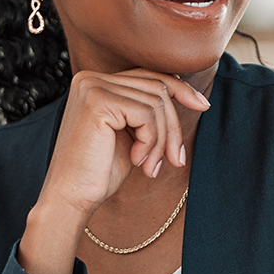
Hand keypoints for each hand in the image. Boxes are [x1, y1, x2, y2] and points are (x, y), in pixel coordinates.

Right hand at [40, 68, 209, 220]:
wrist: (70, 197)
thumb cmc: (98, 172)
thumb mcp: (130, 133)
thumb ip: (147, 110)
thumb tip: (189, 94)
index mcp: (94, 82)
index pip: (147, 76)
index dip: (179, 89)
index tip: (203, 106)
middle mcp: (89, 78)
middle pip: (155, 87)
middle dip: (173, 126)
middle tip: (175, 160)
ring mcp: (92, 87)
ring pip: (156, 102)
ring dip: (162, 140)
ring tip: (151, 167)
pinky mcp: (97, 102)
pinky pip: (146, 114)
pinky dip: (151, 141)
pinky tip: (138, 161)